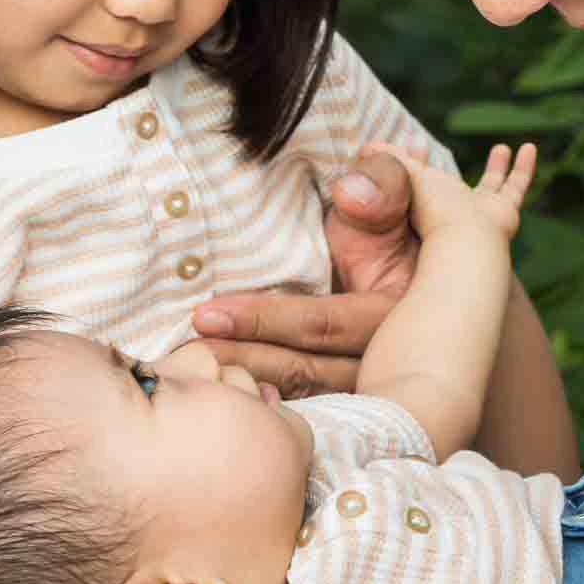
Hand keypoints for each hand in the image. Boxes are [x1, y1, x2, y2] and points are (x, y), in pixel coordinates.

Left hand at [192, 148, 416, 395]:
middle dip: (241, 362)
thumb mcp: (390, 190)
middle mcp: (388, 359)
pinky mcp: (344, 388)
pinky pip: (300, 400)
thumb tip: (351, 193)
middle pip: (306, 371)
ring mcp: (366, 379)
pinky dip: (259, 396)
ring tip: (188, 374)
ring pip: (300, 394)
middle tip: (183, 355)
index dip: (264, 320)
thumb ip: (382, 183)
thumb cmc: (385, 214)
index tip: (205, 315)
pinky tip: (217, 393)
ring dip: (245, 383)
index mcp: (400, 314)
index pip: (323, 323)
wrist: (394, 243)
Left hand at [379, 140, 535, 244]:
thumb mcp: (405, 180)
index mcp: (428, 207)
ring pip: (492, 187)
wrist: (465, 243)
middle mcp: (455, 212)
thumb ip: (390, 163)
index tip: (416, 148)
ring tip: (501, 148)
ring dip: (496, 167)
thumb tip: (367, 145)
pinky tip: (528, 148)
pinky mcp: (505, 211)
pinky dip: (523, 167)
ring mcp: (482, 212)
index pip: (420, 184)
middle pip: (453, 188)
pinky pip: (516, 186)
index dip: (416, 165)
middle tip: (455, 156)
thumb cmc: (432, 215)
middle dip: (448, 171)